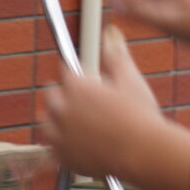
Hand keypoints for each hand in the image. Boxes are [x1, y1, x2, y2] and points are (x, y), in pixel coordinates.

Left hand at [38, 24, 164, 179]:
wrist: (144, 152)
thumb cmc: (140, 115)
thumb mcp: (129, 78)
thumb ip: (115, 54)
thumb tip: (110, 31)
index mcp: (76, 86)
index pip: (63, 70)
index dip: (72, 73)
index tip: (77, 76)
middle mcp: (62, 108)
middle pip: (50, 95)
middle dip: (61, 93)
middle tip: (75, 98)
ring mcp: (59, 134)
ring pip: (46, 122)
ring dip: (54, 119)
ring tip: (69, 120)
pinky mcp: (62, 157)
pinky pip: (51, 148)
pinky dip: (59, 145)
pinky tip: (69, 144)